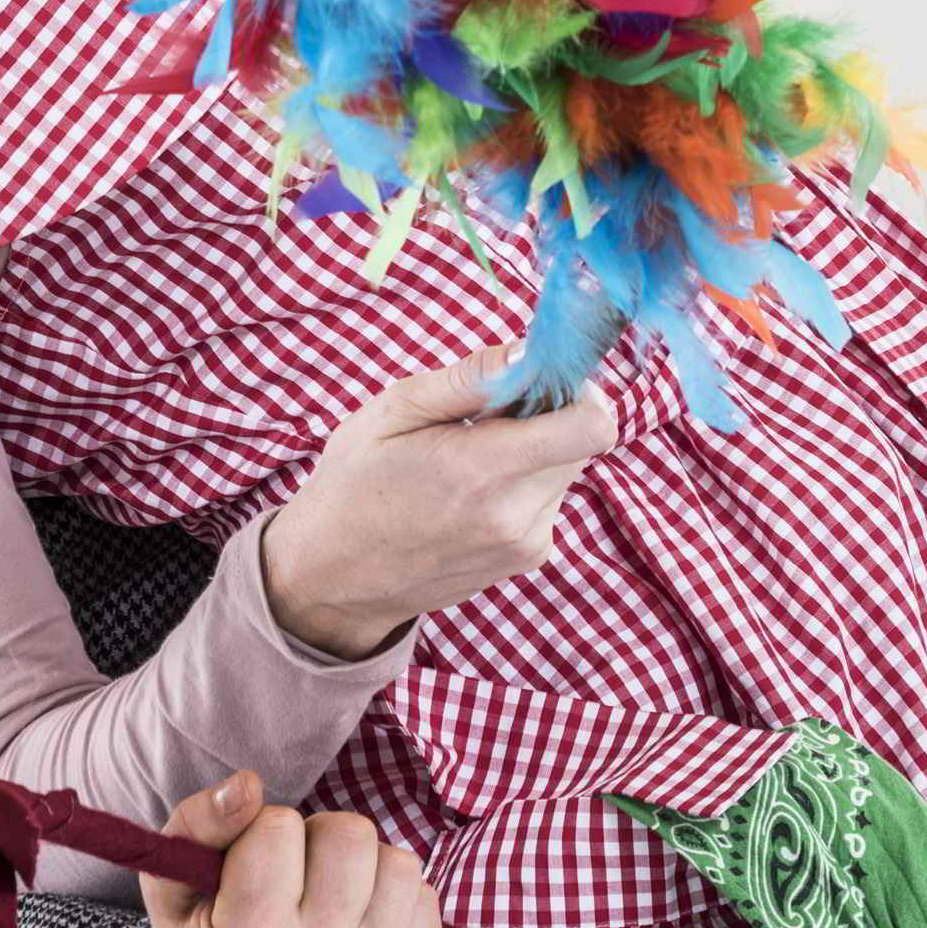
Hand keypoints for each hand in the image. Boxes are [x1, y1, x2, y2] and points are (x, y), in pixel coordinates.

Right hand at [143, 772, 442, 927]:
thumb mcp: (171, 893)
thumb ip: (196, 825)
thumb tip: (248, 785)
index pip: (278, 825)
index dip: (261, 834)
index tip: (252, 871)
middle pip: (350, 834)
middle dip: (318, 840)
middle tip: (296, 877)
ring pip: (398, 862)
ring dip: (363, 867)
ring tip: (331, 898)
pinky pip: (425, 900)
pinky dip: (392, 900)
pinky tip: (359, 926)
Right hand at [261, 344, 617, 658]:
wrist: (334, 576)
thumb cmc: (354, 483)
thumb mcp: (393, 411)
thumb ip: (469, 379)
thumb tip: (530, 350)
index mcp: (482, 469)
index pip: (592, 425)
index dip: (578, 389)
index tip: (539, 378)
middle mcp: (517, 513)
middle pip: (582, 441)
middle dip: (547, 414)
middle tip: (486, 413)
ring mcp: (526, 543)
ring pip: (565, 469)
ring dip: (532, 450)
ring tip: (466, 458)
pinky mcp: (528, 559)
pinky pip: (548, 500)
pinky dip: (521, 483)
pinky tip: (469, 491)